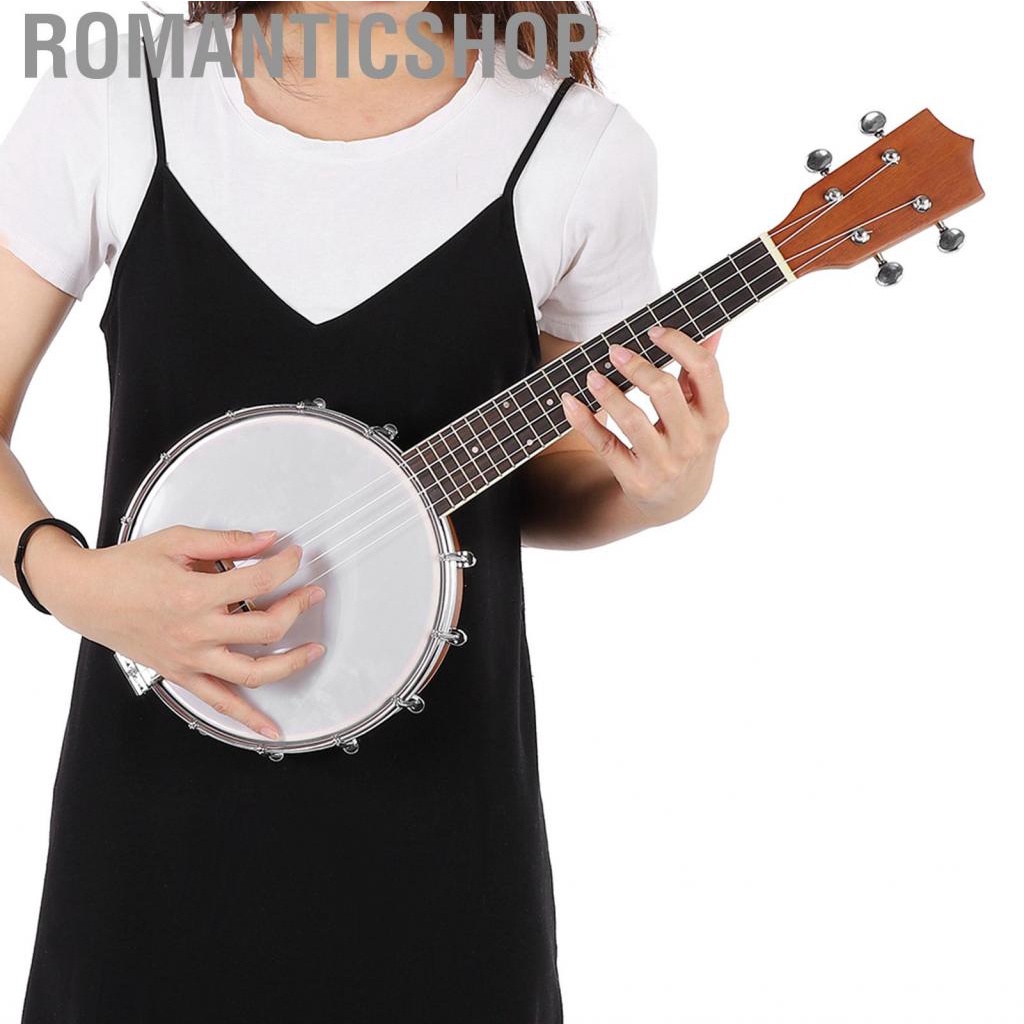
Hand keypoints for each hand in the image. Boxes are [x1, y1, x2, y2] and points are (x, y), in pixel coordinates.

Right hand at [26, 525, 325, 738]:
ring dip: (291, 663)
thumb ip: (228, 541)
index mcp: (195, 594)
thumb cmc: (126, 567)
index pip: (260, 582)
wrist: (85, 595)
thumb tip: (268, 539)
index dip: (287, 566)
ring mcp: (190, 658)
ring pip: (253, 672)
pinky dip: (248, 718)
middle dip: (299, 607)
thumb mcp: (179, 541)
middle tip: (313, 594)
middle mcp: (196, 632)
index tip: (296, 556)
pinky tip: (271, 728)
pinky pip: (220, 703)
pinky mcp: (181, 675)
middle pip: (266, 628)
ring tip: (313, 650)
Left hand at [560, 326, 728, 527]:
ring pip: (632, 420)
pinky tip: (571, 402)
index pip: (704, 370)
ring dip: (608, 393)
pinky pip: (605, 445)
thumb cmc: (687, 443)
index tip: (654, 331)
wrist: (676, 500)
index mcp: (714, 418)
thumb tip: (711, 330)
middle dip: (636, 366)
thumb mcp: (703, 414)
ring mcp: (664, 464)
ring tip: (592, 376)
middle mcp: (692, 442)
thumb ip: (701, 375)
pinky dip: (584, 421)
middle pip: (664, 391)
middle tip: (614, 351)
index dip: (679, 344)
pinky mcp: (636, 479)